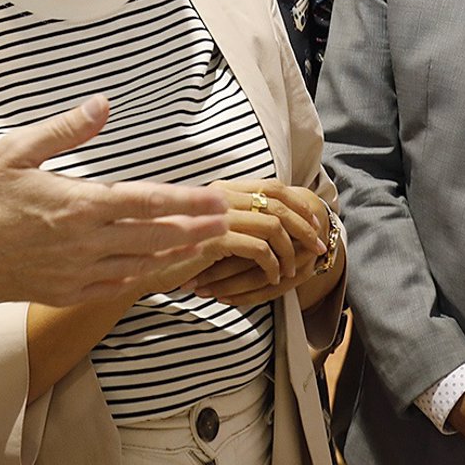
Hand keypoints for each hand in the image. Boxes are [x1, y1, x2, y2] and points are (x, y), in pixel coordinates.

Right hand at [0, 95, 229, 304]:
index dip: (188, 200)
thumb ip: (66, 129)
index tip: (217, 196)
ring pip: (141, 265)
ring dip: (176, 254)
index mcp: (79, 204)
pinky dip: (143, 277)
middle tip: (225, 220)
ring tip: (204, 243)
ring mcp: (78, 273)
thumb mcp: (19, 150)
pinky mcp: (66, 293)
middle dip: (195, 228)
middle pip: (156, 236)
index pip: (148, 201)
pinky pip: (116, 287)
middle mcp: (86, 243)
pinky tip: (158, 269)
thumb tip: (103, 104)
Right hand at [180, 180, 327, 308]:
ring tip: (292, 269)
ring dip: (290, 250)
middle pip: (278, 203)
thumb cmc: (177, 251)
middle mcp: (221, 197)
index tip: (315, 222)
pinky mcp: (214, 240)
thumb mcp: (208, 229)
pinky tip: (272, 277)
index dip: (299, 203)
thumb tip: (272, 224)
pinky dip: (272, 264)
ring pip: (273, 226)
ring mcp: (216, 217)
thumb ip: (234, 220)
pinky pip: (258, 249)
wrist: (145, 265)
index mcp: (222, 190)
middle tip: (319, 247)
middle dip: (305, 227)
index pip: (272, 186)